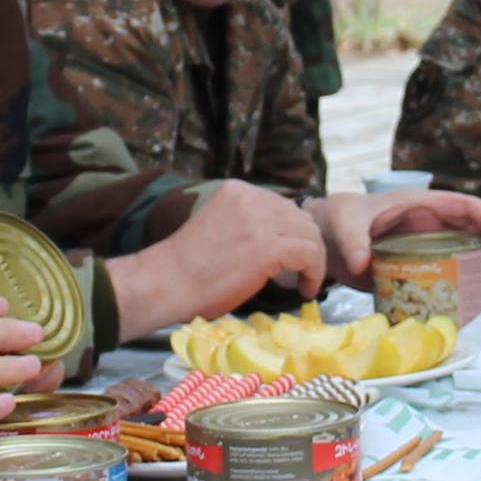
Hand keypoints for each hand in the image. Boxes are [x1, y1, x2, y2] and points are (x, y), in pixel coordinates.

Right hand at [111, 180, 330, 331]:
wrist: (166, 283)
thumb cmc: (186, 267)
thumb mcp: (219, 227)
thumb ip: (247, 222)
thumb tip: (280, 238)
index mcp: (237, 190)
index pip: (282, 205)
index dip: (292, 233)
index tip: (292, 257)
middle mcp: (251, 197)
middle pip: (301, 217)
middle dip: (307, 245)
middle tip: (303, 271)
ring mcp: (260, 220)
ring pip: (310, 234)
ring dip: (313, 260)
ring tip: (305, 281)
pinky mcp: (268, 246)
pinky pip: (310, 255)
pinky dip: (313, 274)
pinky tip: (304, 290)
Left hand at [297, 188, 480, 286]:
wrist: (323, 239)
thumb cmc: (338, 219)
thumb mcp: (344, 224)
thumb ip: (353, 240)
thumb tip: (362, 264)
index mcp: (421, 207)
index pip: (466, 206)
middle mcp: (431, 229)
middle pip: (475, 239)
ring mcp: (426, 252)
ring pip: (465, 263)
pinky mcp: (417, 274)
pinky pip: (445, 283)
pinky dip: (458, 297)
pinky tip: (467, 316)